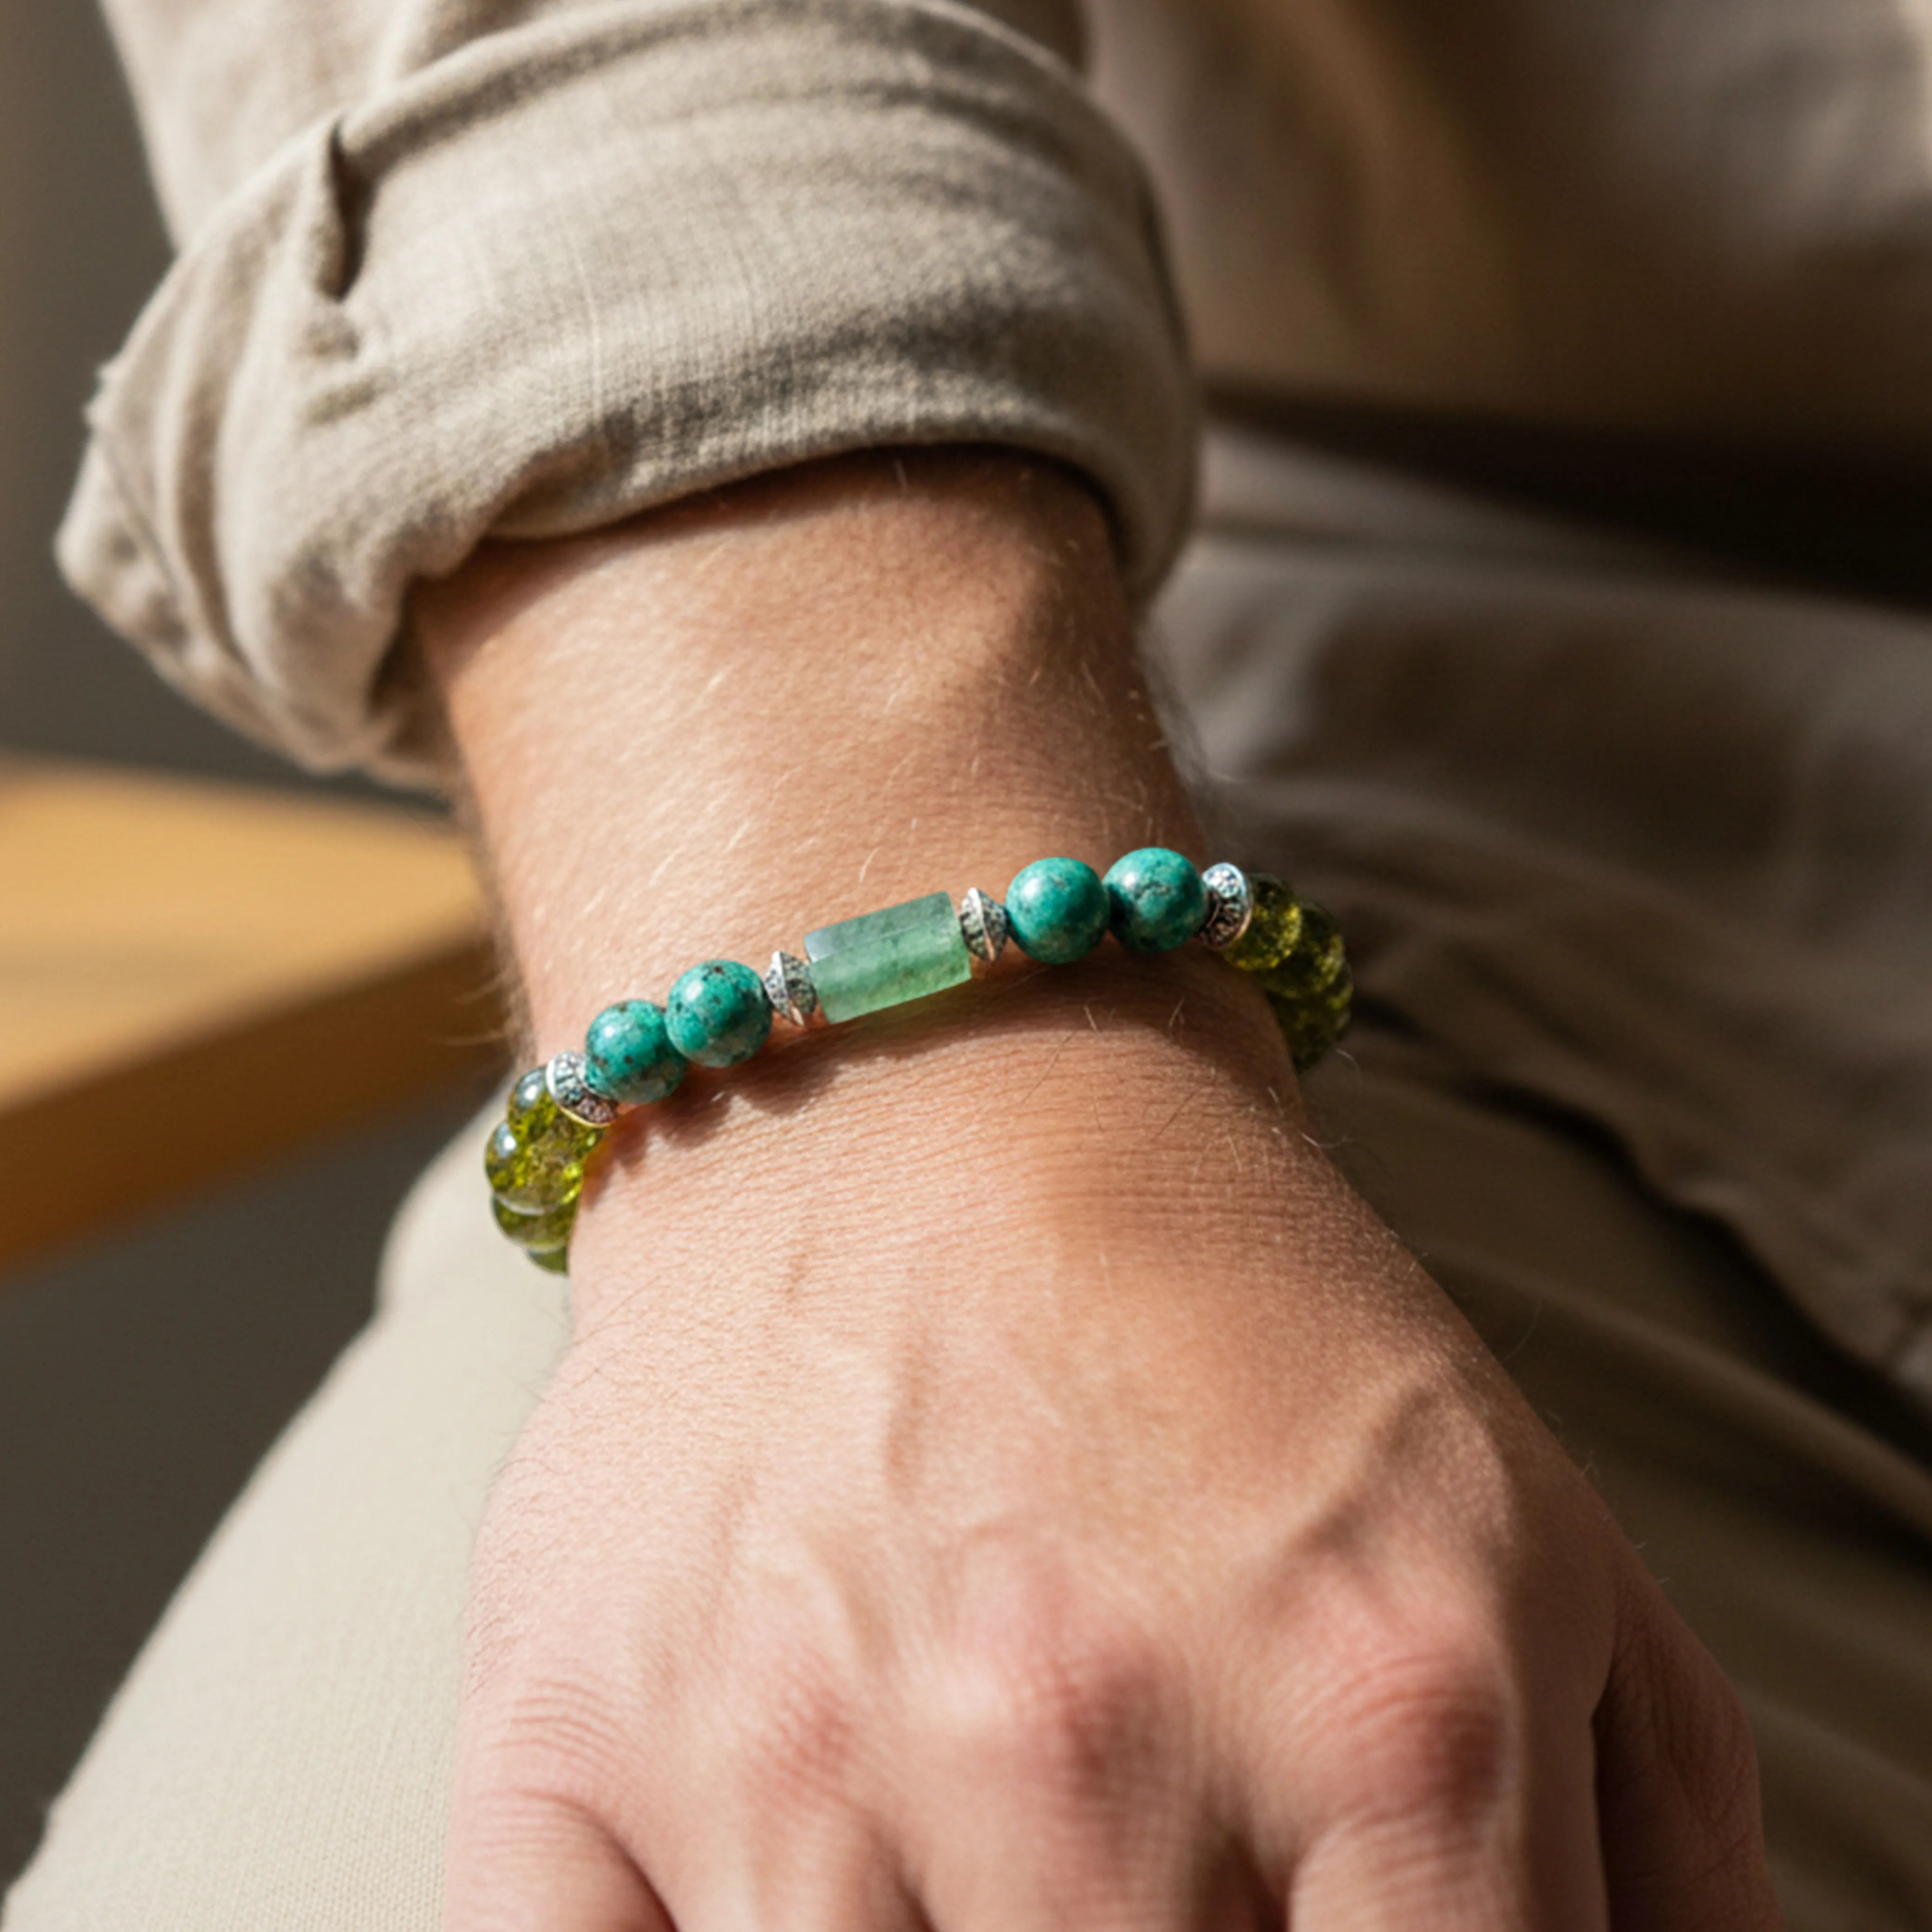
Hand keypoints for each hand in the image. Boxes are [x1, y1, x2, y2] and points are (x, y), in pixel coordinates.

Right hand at [444, 959, 1777, 1928]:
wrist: (926, 1083)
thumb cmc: (1228, 1311)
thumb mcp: (1540, 1547)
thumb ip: (1653, 1874)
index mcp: (1383, 1712)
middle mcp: (1085, 1747)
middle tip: (1154, 1877)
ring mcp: (798, 1758)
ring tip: (998, 1862)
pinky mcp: (565, 1735)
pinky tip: (792, 1894)